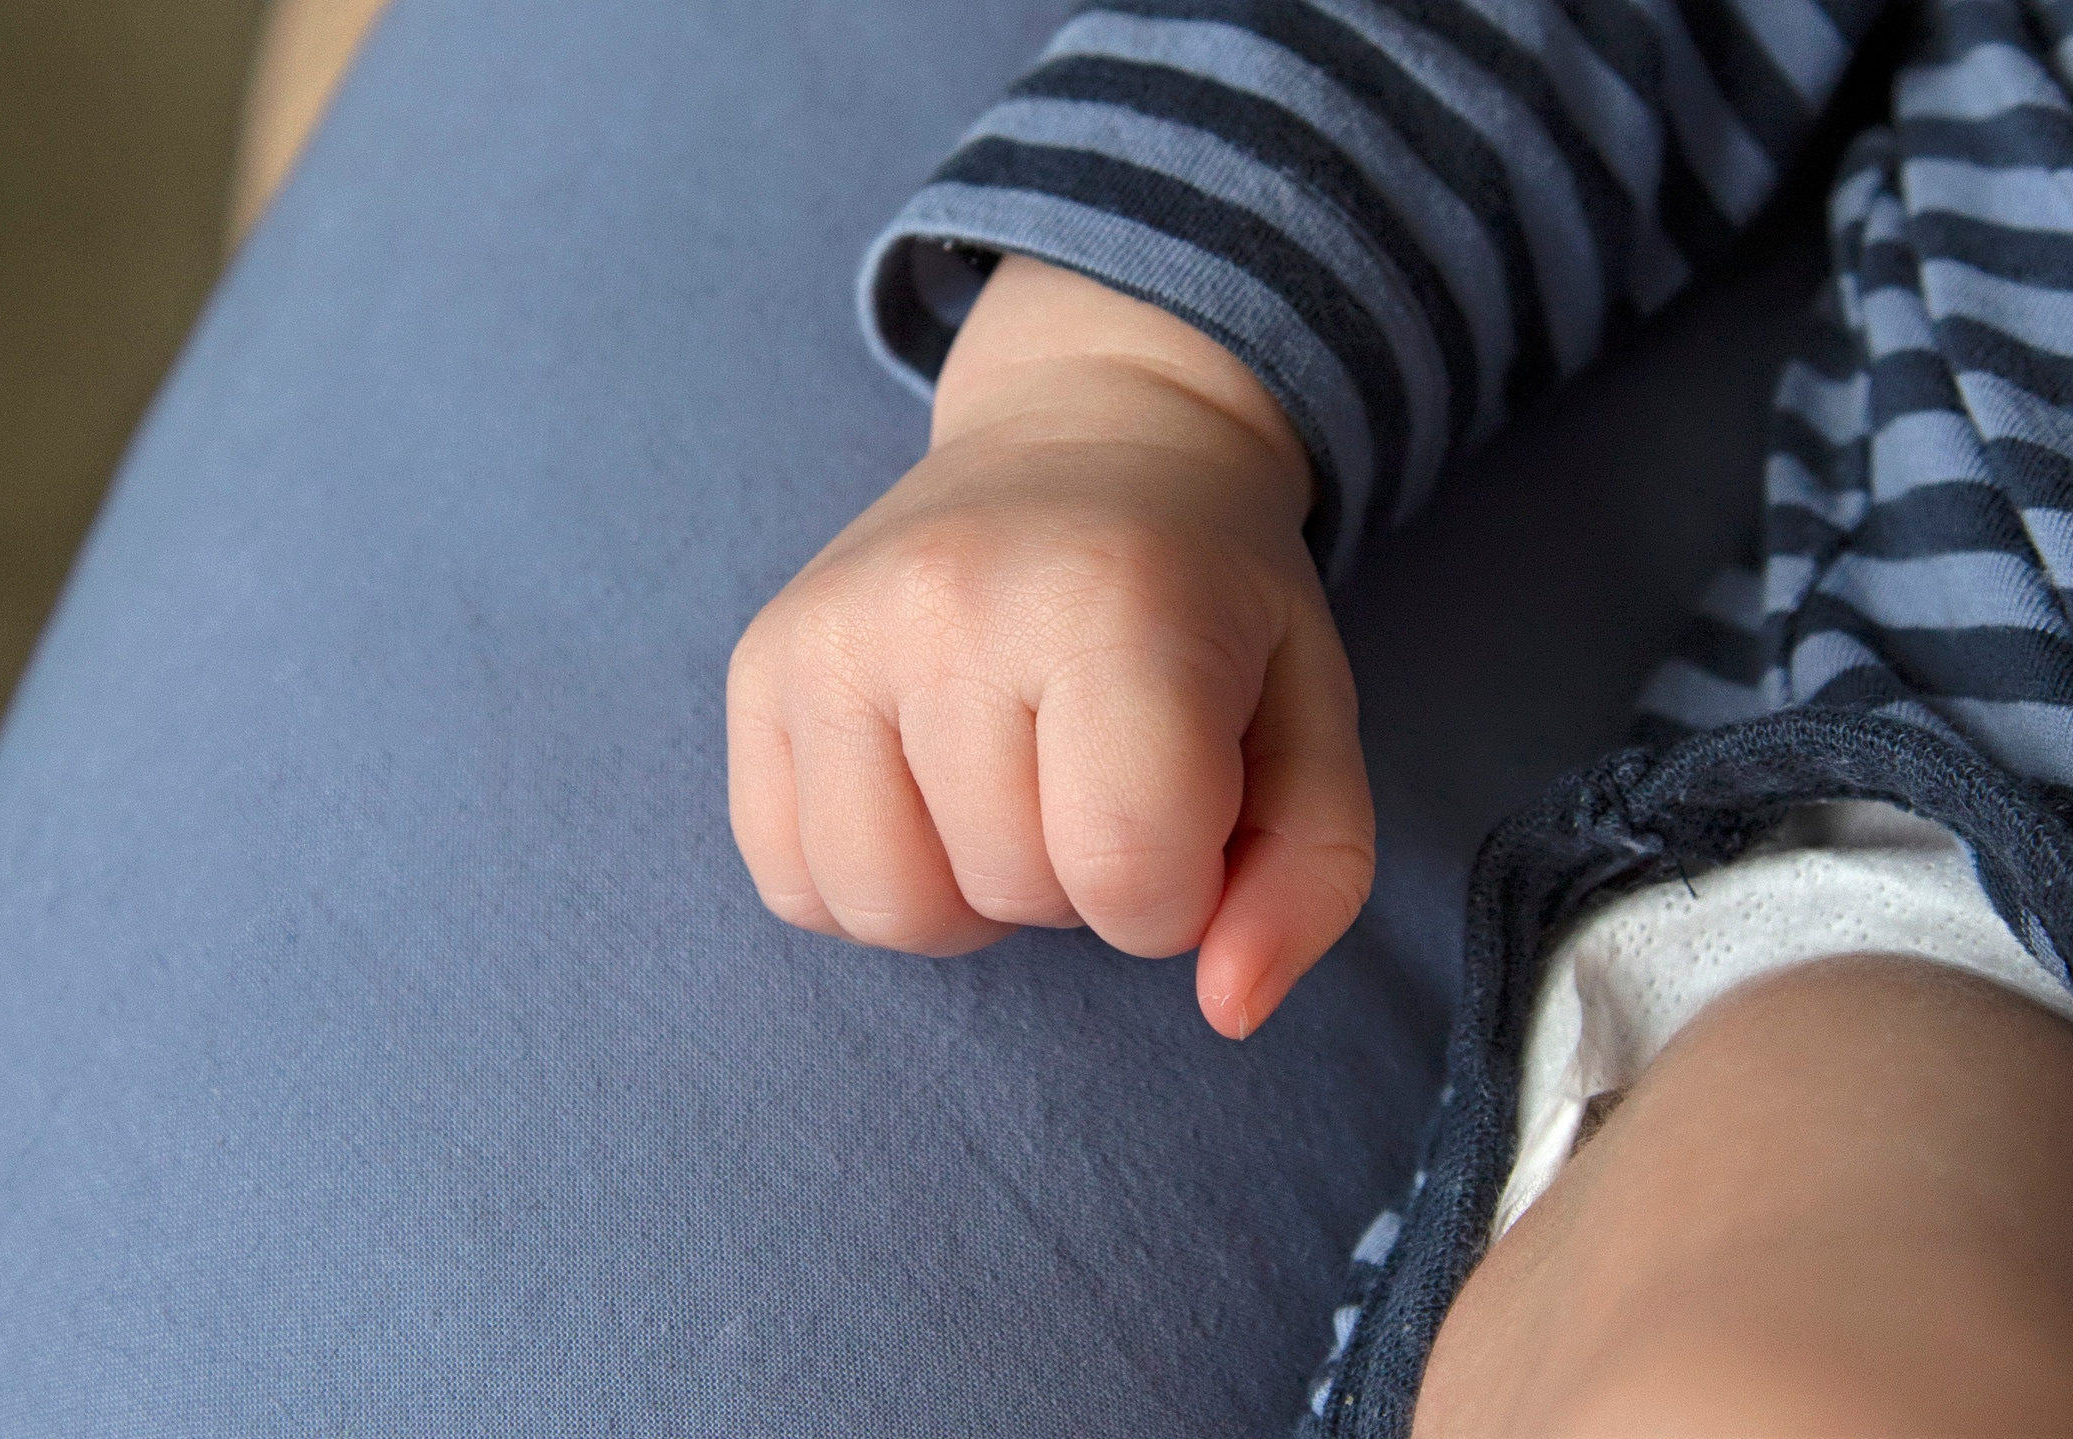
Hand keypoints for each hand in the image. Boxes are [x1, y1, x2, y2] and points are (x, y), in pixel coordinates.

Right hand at [727, 257, 1374, 1037]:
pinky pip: (794, 884)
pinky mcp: (760, 665)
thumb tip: (1231, 1009)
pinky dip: (871, 880)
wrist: (1085, 432)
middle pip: (1011, 891)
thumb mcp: (1312, 716)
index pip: (1127, 871)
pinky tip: (927, 794)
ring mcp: (831, 632)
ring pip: (885, 910)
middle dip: (1078, 875)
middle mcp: (946, 603)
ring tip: (1012, 790)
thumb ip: (1310, 877)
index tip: (1189, 814)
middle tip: (1097, 768)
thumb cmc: (1208, 594)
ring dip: (968, 894)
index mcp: (1108, 602)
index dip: (1177, 894)